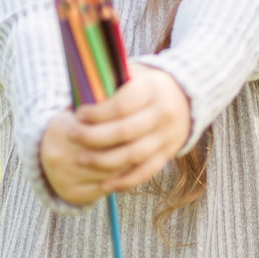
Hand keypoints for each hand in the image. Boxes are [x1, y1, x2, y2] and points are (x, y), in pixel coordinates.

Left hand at [38, 65, 192, 204]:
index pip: (121, 105)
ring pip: (133, 155)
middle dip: (94, 136)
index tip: (78, 114)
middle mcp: (163, 114)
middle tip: (72, 135)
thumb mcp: (132, 73)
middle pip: (125, 131)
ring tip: (81, 159)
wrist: (185, 96)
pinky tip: (104, 184)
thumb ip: (110, 80)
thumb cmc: (146, 84)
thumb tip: (80, 89)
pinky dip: (124, 181)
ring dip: (104, 161)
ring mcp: (167, 136)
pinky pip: (145, 172)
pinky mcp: (168, 154)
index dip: (97, 113)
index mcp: (152, 89)